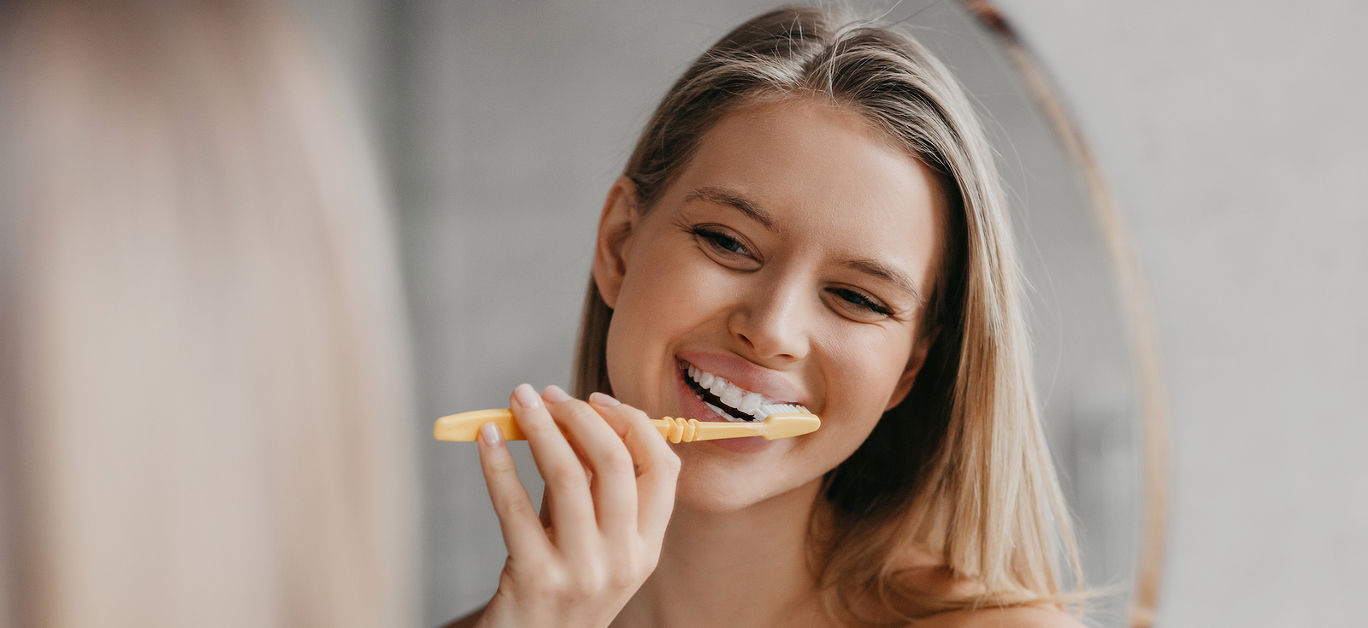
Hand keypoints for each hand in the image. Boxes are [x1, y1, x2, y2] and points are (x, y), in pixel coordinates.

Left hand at [473, 384, 679, 627]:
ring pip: (566, 476)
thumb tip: (572, 416)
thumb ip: (593, 491)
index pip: (663, 468)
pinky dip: (498, 463)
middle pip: (615, 463)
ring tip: (518, 400)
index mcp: (646, 547)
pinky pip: (515, 506)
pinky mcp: (535, 577)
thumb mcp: (593, 544)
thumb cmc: (559, 586)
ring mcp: (582, 571)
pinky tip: (486, 438)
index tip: (596, 399)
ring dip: (539, 426)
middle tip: (548, 394)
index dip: (632, 423)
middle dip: (580, 416)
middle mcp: (623, 559)